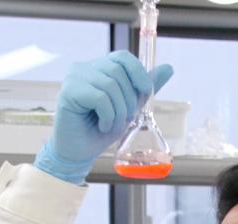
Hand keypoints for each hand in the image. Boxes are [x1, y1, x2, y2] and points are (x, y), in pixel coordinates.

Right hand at [34, 51, 174, 183]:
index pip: (122, 56)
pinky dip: (107, 116)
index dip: (138, 71)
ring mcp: (74, 78)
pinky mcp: (68, 92)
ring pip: (110, 86)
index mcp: (98, 68)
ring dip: (118, 112)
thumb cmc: (100, 129)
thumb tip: (169, 68)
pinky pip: (100, 98)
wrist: (78, 152)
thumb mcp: (128, 106)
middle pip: (118, 72)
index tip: (146, 90)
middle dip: (129, 100)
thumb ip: (143, 88)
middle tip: (124, 119)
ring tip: (112, 126)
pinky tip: (102, 126)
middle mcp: (84, 68)